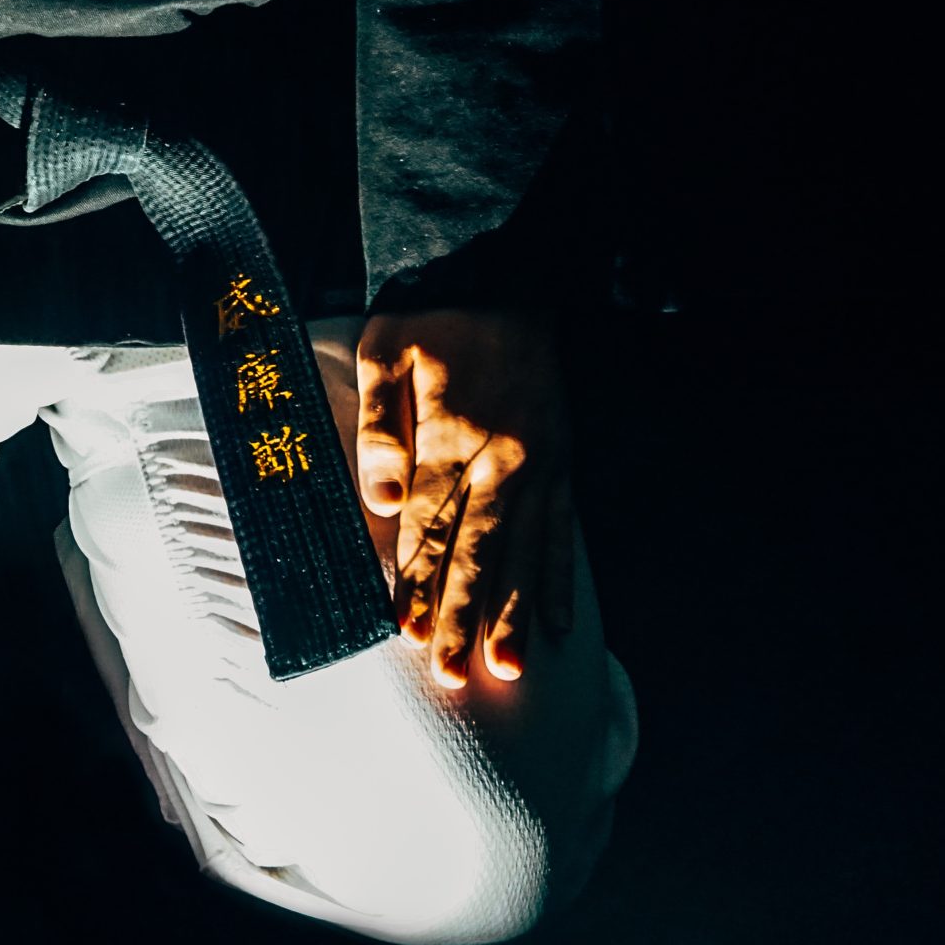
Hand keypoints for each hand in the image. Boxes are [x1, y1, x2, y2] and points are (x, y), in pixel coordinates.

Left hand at [354, 308, 575, 687]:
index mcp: (449, 436)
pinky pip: (564, 531)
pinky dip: (561, 580)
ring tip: (508, 669)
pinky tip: (562, 626)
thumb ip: (380, 427)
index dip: (413, 580)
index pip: (427, 525)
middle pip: (475, 551)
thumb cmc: (431, 313)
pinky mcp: (563, 460)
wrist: (505, 269)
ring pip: (524, 553)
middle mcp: (499, 459)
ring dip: (515, 613)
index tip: (402, 632)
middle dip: (459, 615)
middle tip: (449, 675)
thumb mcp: (386, 350)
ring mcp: (538, 464)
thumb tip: (380, 501)